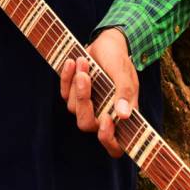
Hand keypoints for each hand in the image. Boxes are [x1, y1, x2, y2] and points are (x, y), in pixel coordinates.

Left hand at [60, 27, 137, 158]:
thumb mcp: (125, 74)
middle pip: (86, 124)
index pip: (114, 146)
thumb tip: (124, 115)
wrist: (107, 43)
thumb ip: (125, 93)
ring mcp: (87, 106)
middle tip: (85, 77)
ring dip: (77, 83)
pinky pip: (64, 93)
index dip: (108, 140)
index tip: (106, 120)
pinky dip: (67, 77)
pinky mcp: (73, 94)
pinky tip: (73, 61)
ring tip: (84, 61)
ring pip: (73, 107)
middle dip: (83, 101)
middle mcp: (103, 115)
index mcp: (121, 116)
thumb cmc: (119, 60)